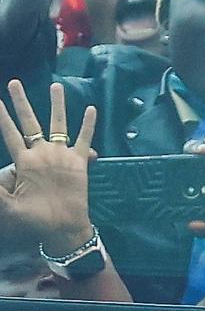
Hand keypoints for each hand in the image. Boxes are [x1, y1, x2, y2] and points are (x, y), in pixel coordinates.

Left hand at [0, 81, 95, 256]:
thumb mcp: (9, 206)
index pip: (10, 134)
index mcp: (24, 161)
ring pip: (58, 124)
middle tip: (13, 82)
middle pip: (30, 122)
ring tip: (56, 85)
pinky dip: (87, 125)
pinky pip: (83, 139)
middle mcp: (41, 154)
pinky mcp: (78, 163)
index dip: (2, 118)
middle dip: (22, 102)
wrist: (62, 227)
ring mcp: (60, 156)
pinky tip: (90, 109)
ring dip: (57, 106)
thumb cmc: (36, 220)